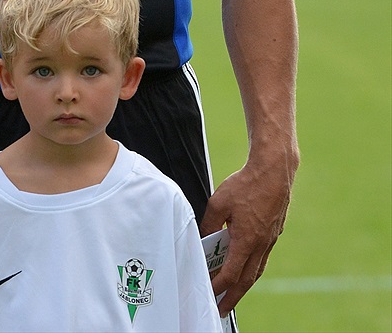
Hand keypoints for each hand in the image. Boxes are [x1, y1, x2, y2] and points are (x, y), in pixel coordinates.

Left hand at [200, 159, 294, 314]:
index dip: (219, 286)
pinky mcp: (274, 231)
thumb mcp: (218, 202)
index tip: (209, 292)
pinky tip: (246, 266)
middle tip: (222, 309)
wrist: (273, 170)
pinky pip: (263, 257)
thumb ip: (209, 224)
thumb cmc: (246, 184)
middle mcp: (261, 244)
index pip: (231, 273)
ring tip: (233, 293)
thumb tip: (204, 238)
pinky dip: (253, 267)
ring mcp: (270, 239)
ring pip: (257, 269)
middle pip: (246, 279)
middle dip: (233, 297)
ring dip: (244, 285)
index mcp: (246, 240)